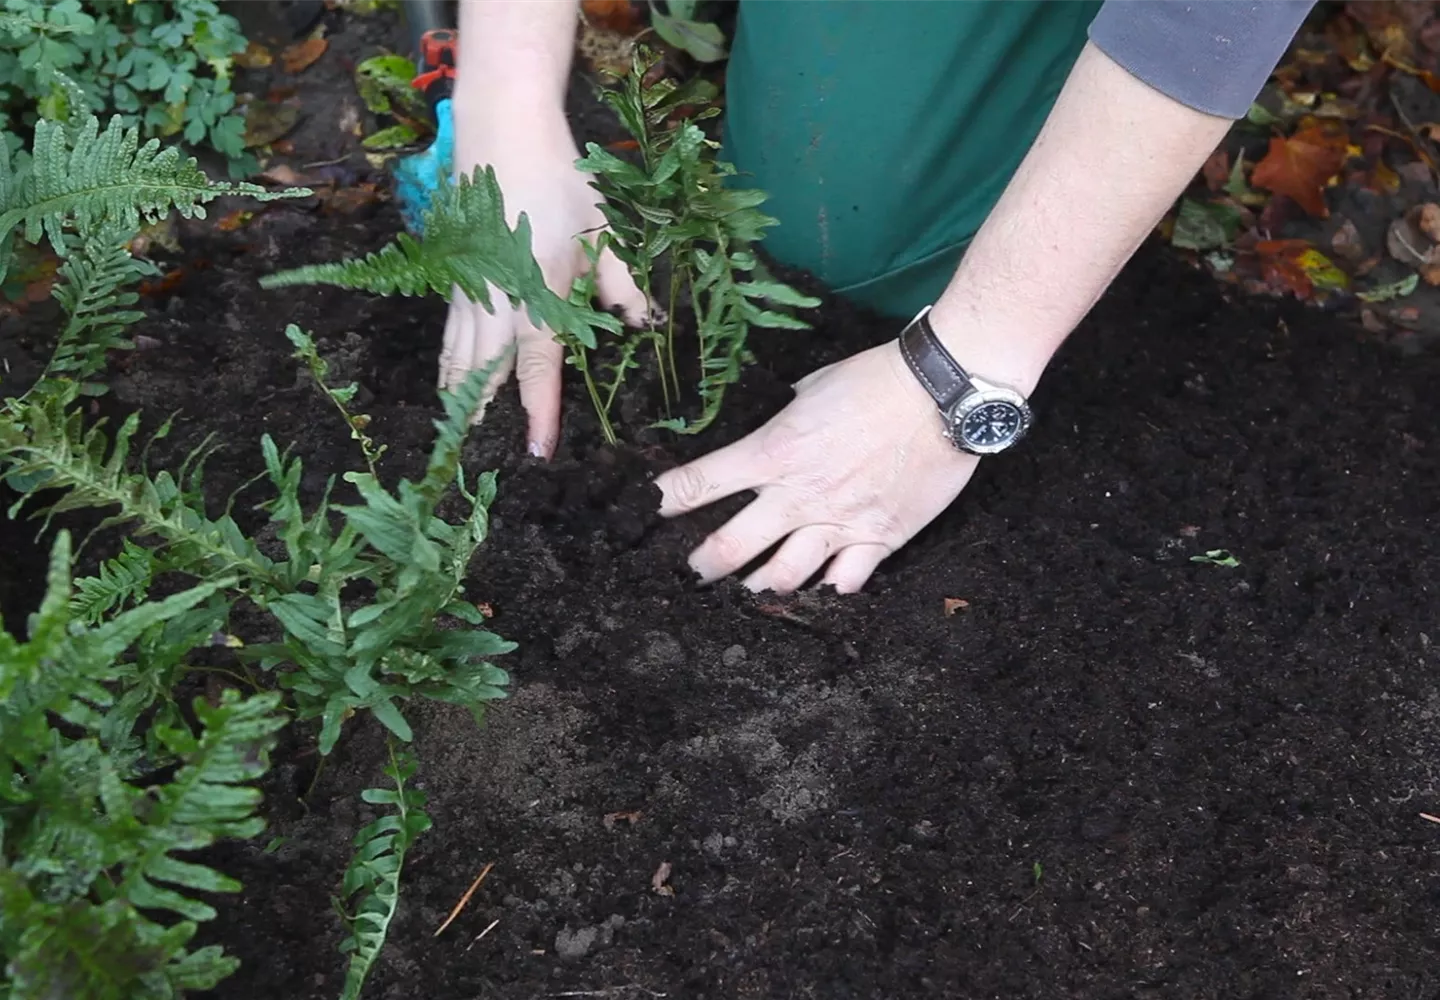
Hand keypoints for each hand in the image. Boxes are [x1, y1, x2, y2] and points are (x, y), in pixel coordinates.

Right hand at [441, 105, 646, 455]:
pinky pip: (448, 332)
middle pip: (485, 371)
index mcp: (538, 290)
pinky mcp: (454, 273)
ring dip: (460, 396)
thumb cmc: (560, 177)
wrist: (502, 126)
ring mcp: (469, 285)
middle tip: (481, 462)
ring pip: (458, 355)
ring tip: (458, 435)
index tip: (538, 449)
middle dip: (484, 417)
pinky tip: (448, 382)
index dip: (539, 410)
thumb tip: (647, 325)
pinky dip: (448, 363)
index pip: (538, 365)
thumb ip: (624, 284)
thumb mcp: (605, 229)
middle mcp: (497, 297)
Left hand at [654, 340, 981, 593]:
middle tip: (690, 575)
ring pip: (781, 578)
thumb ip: (787, 417)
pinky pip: (843, 584)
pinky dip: (822, 594)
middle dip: (701, 567)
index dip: (664, 501)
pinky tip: (811, 597)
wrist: (941, 393)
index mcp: (773, 452)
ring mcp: (837, 523)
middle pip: (729, 548)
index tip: (645, 513)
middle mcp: (797, 496)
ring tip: (743, 596)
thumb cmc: (875, 379)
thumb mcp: (812, 388)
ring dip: (754, 591)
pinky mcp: (877, 539)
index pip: (700, 484)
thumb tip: (778, 424)